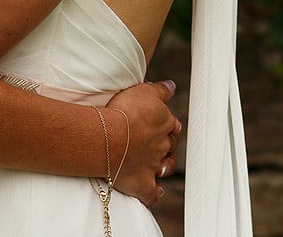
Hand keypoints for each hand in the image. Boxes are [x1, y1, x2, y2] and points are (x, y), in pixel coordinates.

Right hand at [105, 79, 179, 205]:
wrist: (110, 137)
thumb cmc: (124, 111)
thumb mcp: (143, 91)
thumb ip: (160, 90)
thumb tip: (172, 86)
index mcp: (164, 123)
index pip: (172, 125)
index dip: (167, 125)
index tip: (162, 125)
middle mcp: (162, 145)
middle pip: (170, 146)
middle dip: (166, 145)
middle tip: (157, 144)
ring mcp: (153, 166)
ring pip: (165, 168)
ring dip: (164, 167)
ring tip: (160, 167)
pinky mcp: (142, 184)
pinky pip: (151, 193)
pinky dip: (153, 195)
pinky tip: (153, 195)